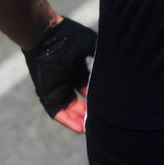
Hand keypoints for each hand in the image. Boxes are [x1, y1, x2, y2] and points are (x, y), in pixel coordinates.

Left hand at [23, 17, 97, 133]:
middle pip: (80, 100)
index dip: (97, 95)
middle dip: (91, 110)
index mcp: (76, 67)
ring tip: (93, 129)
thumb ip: (101, 57)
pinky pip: (57, 111)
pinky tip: (79, 128)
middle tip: (103, 119)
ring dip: (81, 119)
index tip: (108, 103)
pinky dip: (67, 120)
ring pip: (70, 108)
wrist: (45, 35)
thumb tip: (118, 67)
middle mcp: (67, 78)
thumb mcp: (90, 45)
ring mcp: (57, 87)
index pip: (88, 86)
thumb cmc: (67, 37)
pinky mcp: (47, 94)